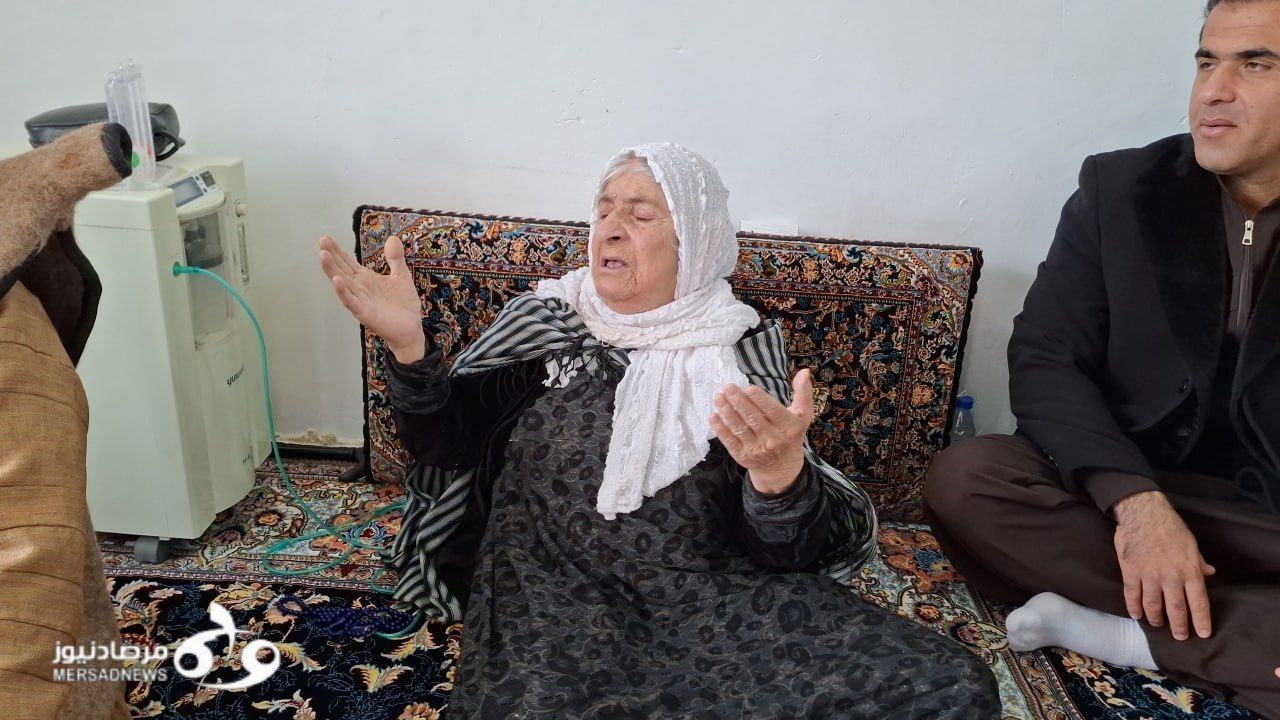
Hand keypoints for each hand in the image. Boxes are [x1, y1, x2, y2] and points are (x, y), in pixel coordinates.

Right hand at [318, 234, 424, 362]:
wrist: (411, 329)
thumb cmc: (403, 305)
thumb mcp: (401, 276)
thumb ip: (396, 259)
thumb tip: (392, 238)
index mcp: (365, 279)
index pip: (347, 262)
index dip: (337, 250)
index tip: (325, 238)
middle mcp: (359, 288)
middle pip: (340, 269)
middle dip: (330, 256)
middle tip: (321, 241)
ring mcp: (360, 301)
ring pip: (341, 284)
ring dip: (331, 270)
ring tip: (322, 256)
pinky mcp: (364, 313)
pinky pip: (351, 302)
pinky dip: (343, 292)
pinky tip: (337, 281)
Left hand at [710, 369, 814, 494]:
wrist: (782, 467)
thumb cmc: (790, 435)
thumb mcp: (802, 415)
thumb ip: (803, 393)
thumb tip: (805, 371)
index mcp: (789, 427)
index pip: (773, 411)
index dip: (760, 400)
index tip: (748, 388)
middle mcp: (773, 440)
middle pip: (753, 418)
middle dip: (739, 401)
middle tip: (728, 387)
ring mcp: (757, 449)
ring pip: (739, 428)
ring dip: (727, 412)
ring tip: (719, 397)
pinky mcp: (743, 456)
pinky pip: (729, 441)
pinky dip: (720, 428)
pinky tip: (713, 416)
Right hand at [1113, 491, 1215, 640]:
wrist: (1144, 512)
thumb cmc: (1170, 526)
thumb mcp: (1191, 544)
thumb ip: (1199, 563)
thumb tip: (1210, 573)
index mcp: (1189, 570)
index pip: (1199, 602)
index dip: (1201, 620)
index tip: (1203, 633)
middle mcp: (1171, 576)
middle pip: (1176, 609)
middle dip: (1179, 626)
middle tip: (1179, 636)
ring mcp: (1150, 575)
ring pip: (1153, 605)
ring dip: (1156, 618)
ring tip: (1157, 624)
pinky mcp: (1131, 571)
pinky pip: (1132, 595)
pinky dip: (1134, 607)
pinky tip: (1137, 615)